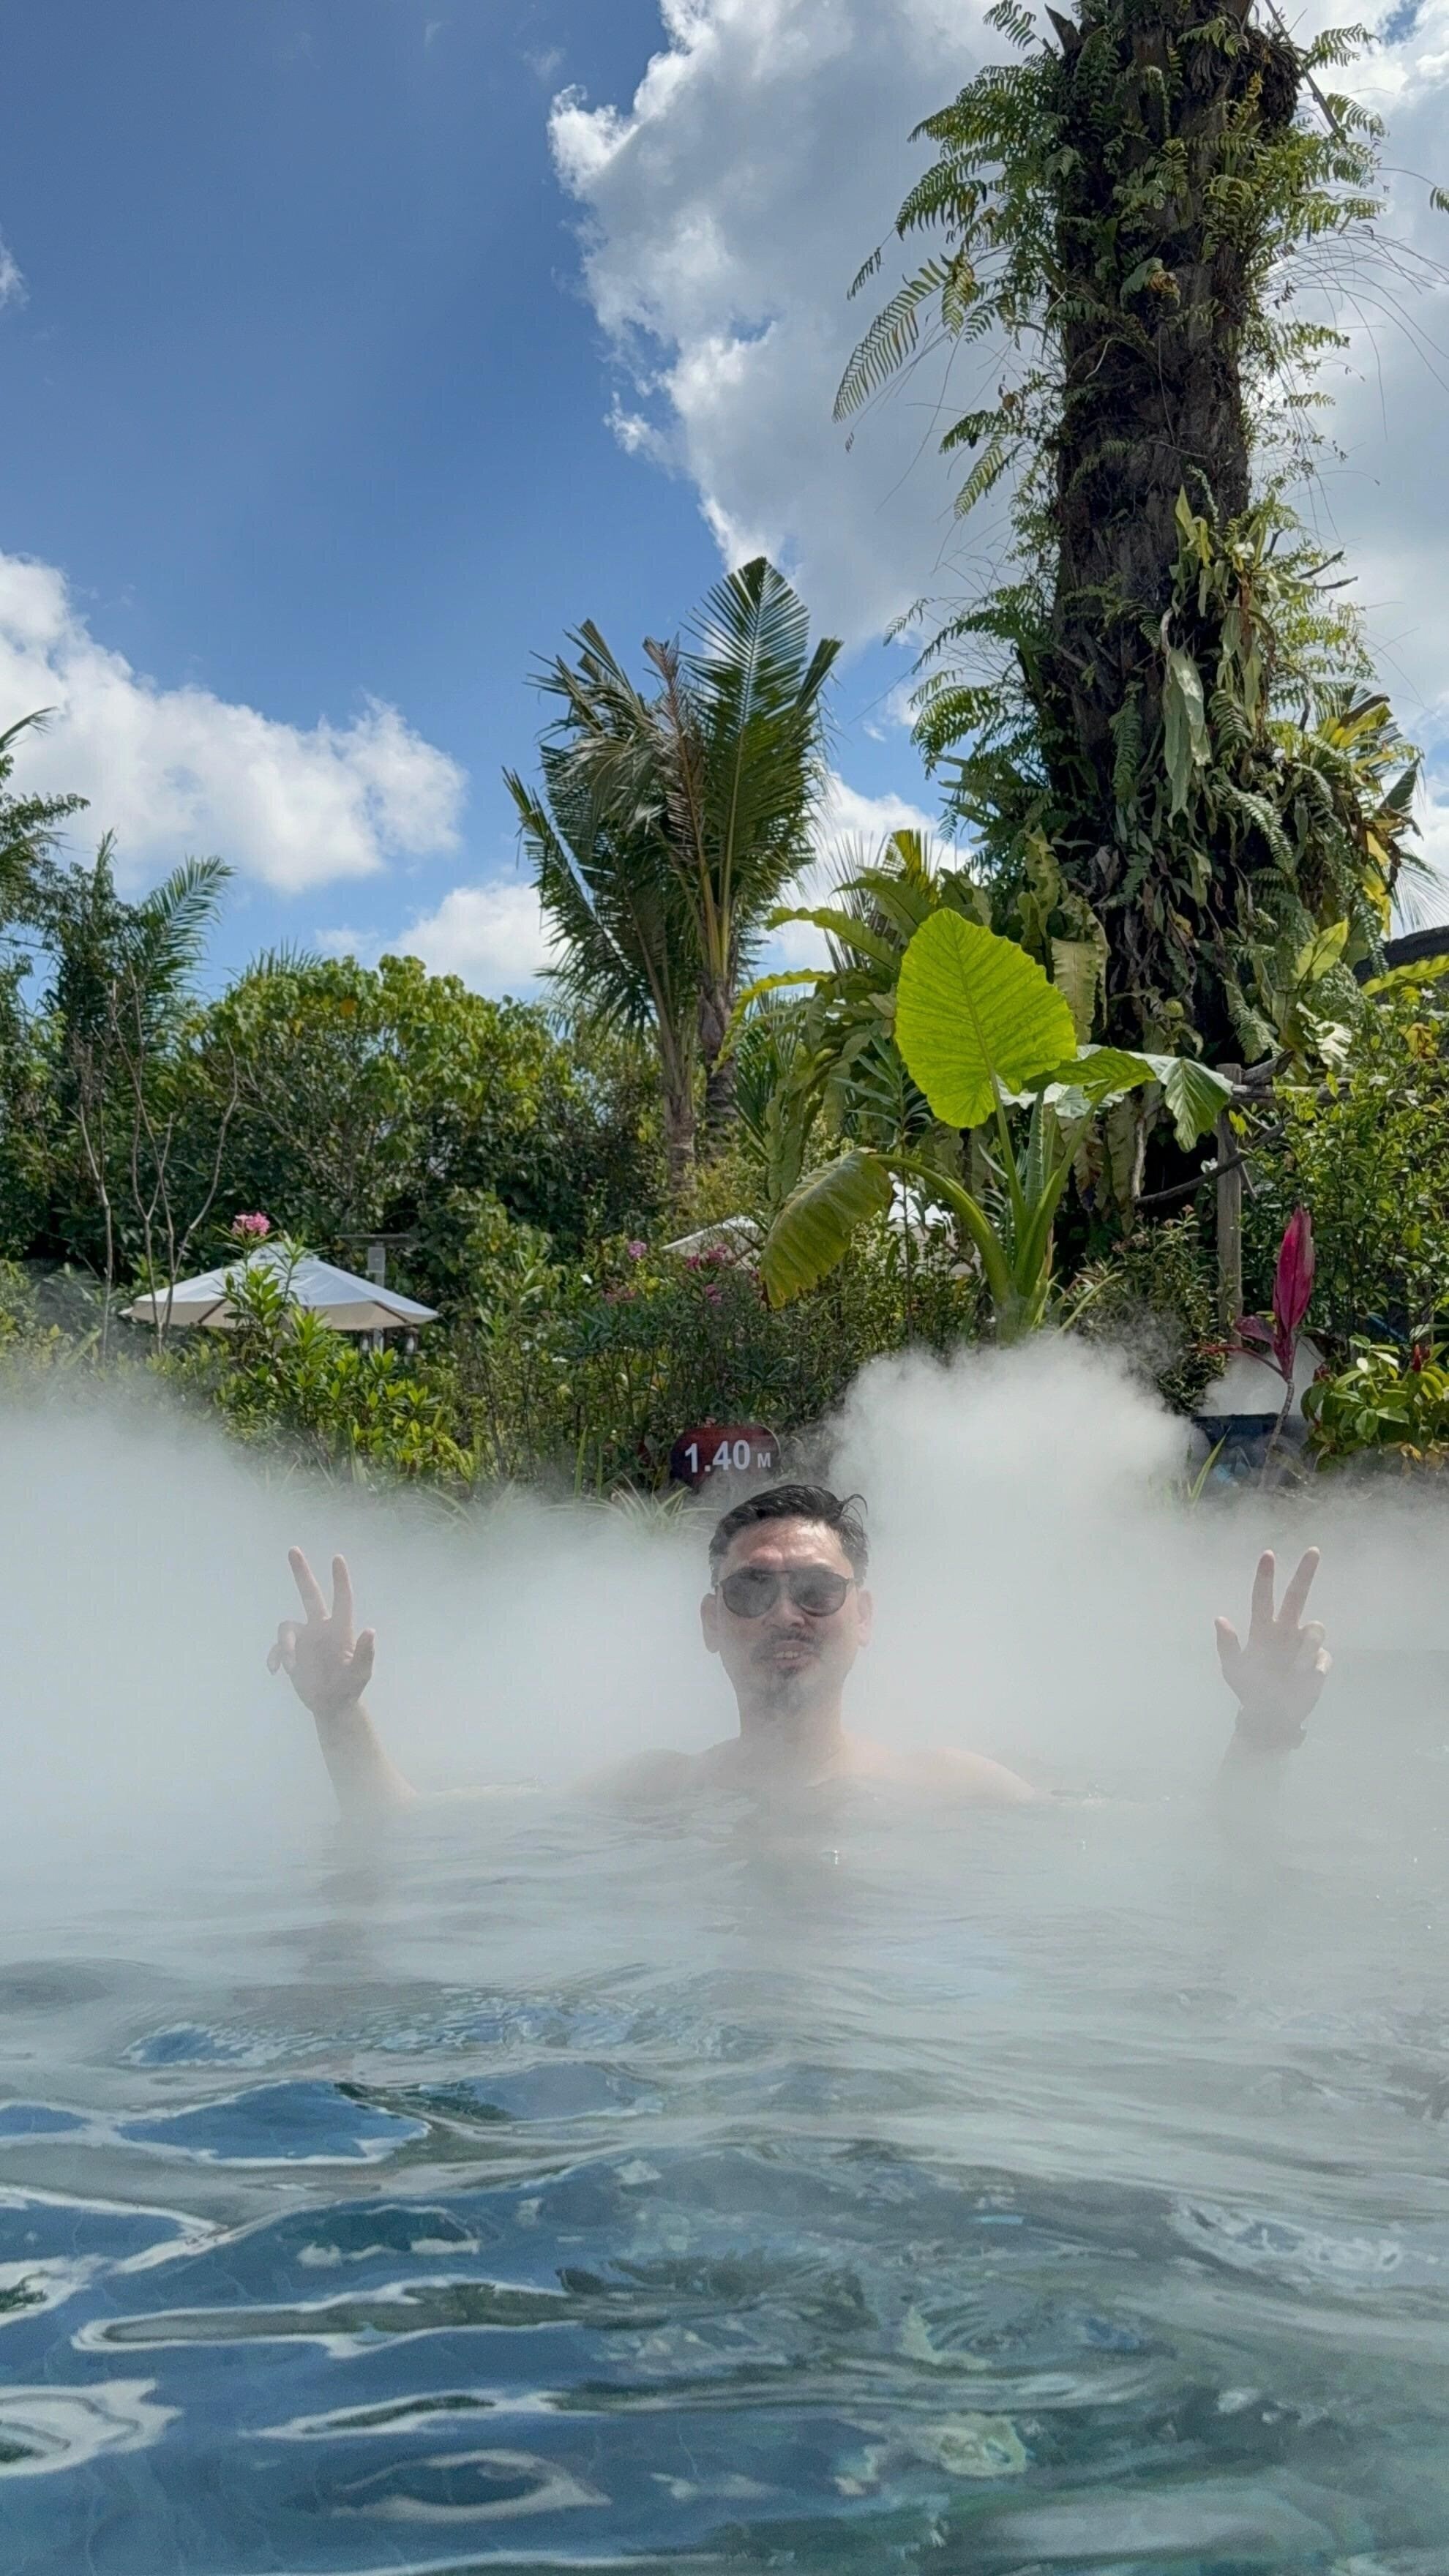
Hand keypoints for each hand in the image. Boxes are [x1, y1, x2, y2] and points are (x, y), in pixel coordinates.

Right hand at [267, 1548, 374, 1717]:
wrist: (331, 1705)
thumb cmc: (350, 1687)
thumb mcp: (360, 1674)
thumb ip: (365, 1654)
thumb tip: (371, 1630)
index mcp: (340, 1630)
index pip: (342, 1600)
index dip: (340, 1580)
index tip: (338, 1558)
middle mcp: (321, 1628)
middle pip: (310, 1595)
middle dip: (302, 1573)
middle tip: (293, 1549)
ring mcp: (304, 1639)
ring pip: (286, 1627)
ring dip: (284, 1646)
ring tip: (289, 1666)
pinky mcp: (291, 1652)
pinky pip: (276, 1647)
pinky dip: (274, 1657)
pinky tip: (275, 1671)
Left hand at [1214, 1548, 1329, 1749]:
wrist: (1270, 1716)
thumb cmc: (1249, 1687)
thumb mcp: (1233, 1669)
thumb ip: (1227, 1645)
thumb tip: (1219, 1618)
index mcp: (1263, 1629)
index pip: (1264, 1598)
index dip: (1266, 1577)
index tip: (1268, 1554)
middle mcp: (1286, 1631)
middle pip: (1298, 1596)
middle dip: (1305, 1573)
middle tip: (1313, 1550)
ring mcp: (1304, 1646)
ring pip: (1315, 1628)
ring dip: (1305, 1648)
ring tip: (1293, 1670)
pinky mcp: (1320, 1662)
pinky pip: (1323, 1657)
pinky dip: (1314, 1667)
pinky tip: (1304, 1679)